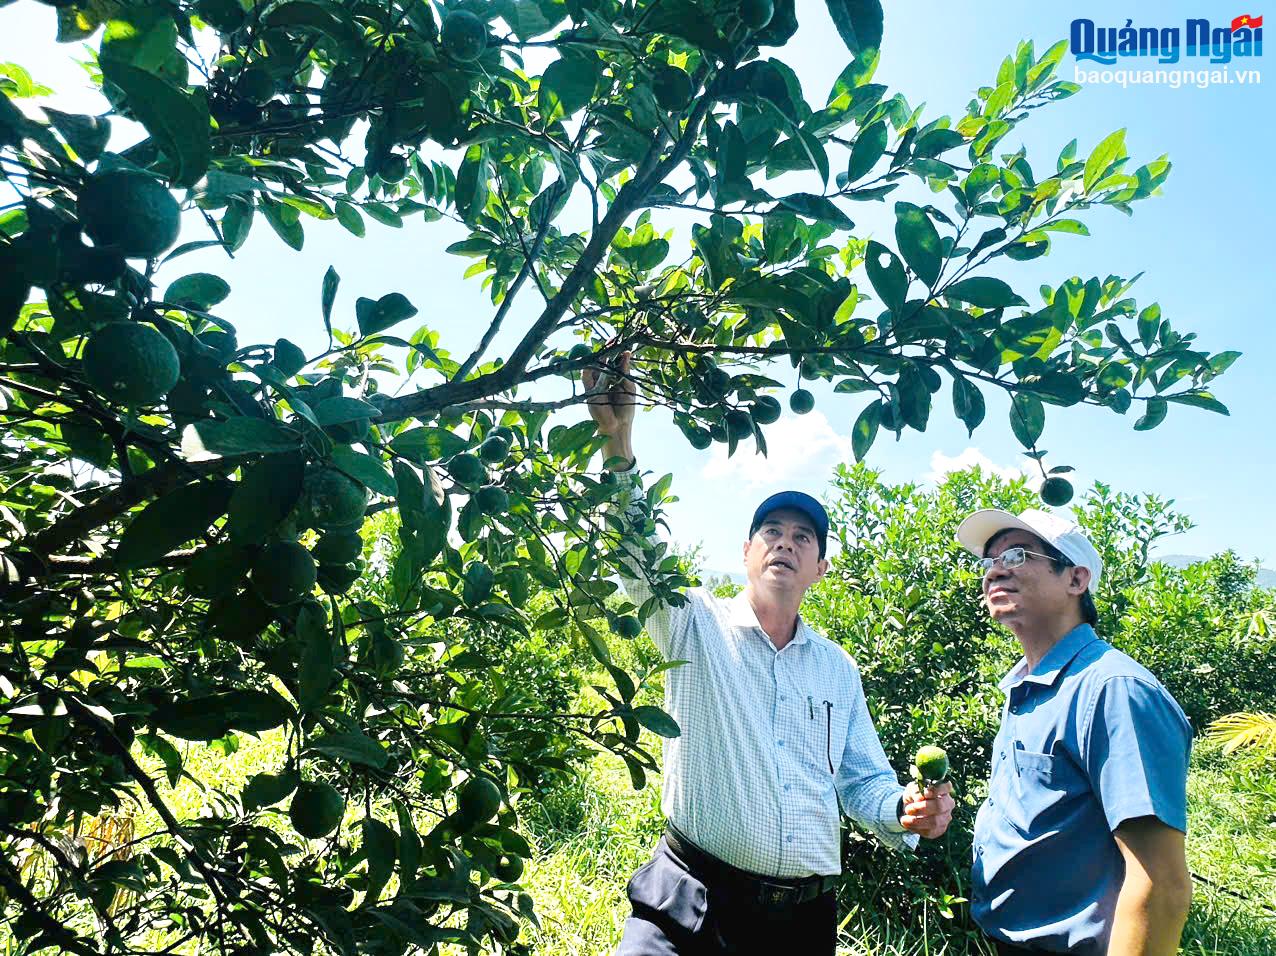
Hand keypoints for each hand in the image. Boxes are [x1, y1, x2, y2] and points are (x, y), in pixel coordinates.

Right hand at [583, 350, 636, 464]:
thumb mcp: (629, 387)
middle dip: (606, 351)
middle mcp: (604, 379)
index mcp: (615, 378)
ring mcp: (595, 385)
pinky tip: (591, 362)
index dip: (615, 351)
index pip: (614, 361)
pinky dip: (587, 370)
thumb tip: (626, 354)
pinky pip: (586, 378)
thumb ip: (625, 371)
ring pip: (593, 367)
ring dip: (597, 358)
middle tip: (611, 340)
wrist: (617, 426)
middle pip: (603, 362)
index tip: (619, 341)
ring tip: (602, 349)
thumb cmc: (626, 409)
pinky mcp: (589, 392)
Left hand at [899, 780, 954, 838]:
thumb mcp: (912, 789)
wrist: (912, 809)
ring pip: (934, 821)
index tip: (926, 793)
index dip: (937, 790)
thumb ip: (916, 791)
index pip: (946, 787)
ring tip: (904, 819)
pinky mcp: (940, 829)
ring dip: (916, 821)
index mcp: (943, 789)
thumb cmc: (914, 795)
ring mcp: (946, 817)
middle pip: (939, 806)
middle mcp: (948, 803)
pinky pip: (929, 831)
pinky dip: (916, 828)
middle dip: (922, 808)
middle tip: (908, 809)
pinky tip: (907, 824)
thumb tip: (920, 798)